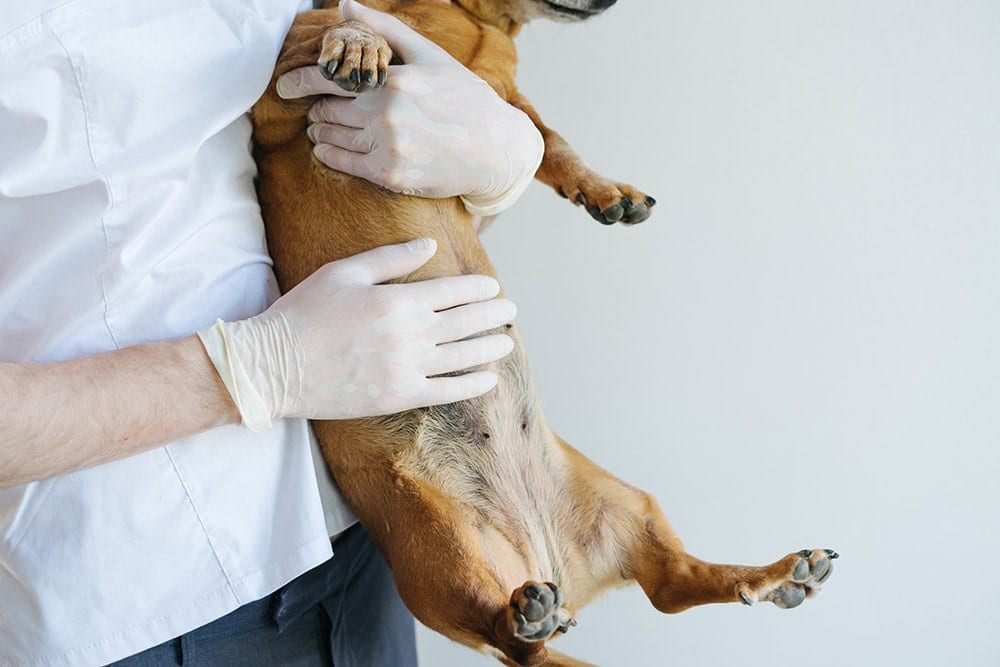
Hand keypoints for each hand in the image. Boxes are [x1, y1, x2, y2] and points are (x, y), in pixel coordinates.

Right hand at [198, 238, 515, 427]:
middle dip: (493, 315)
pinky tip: (488, 380)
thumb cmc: (304, 313)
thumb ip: (390, 259)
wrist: (275, 366)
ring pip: (462, 357)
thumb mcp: (344, 273)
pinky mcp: (397, 396)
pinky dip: (470, 385)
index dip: (478, 290)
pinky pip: (445, 391)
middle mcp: (408, 334)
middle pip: (465, 322)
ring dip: (489, 348)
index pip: (453, 292)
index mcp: (397, 300)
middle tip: (511, 311)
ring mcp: (405, 368)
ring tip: (507, 342)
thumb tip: (430, 246)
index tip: (493, 288)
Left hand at [276, 0, 543, 214]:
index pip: (329, 77)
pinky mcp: (390, 175)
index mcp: (392, 81)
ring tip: (325, 129)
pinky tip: (330, 149)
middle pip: (325, 110)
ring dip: (321, 133)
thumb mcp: (429, 56)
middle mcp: (386, 114)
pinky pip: (341, 162)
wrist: (495, 149)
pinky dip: (329, 154)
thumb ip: (384, 28)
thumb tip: (343, 6)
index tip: (284, 87)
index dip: (299, 81)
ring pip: (329, 137)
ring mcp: (387, 147)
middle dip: (317, 110)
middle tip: (319, 111)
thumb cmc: (464, 98)